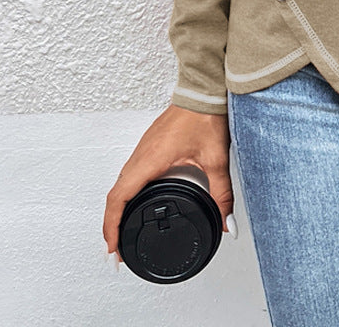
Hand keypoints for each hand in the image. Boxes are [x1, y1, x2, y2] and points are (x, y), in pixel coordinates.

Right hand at [102, 104, 235, 264]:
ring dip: (118, 207)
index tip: (112, 249)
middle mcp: (141, 154)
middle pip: (115, 194)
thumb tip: (226, 222)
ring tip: (122, 229)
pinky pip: (130, 172)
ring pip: (121, 182)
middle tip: (116, 248)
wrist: (204, 89)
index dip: (112, 226)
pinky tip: (136, 199)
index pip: (119, 199)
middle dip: (112, 224)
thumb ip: (222, 194)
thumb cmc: (206, 115)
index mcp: (150, 160)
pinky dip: (126, 191)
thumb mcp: (216, 159)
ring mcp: (143, 147)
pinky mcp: (149, 144)